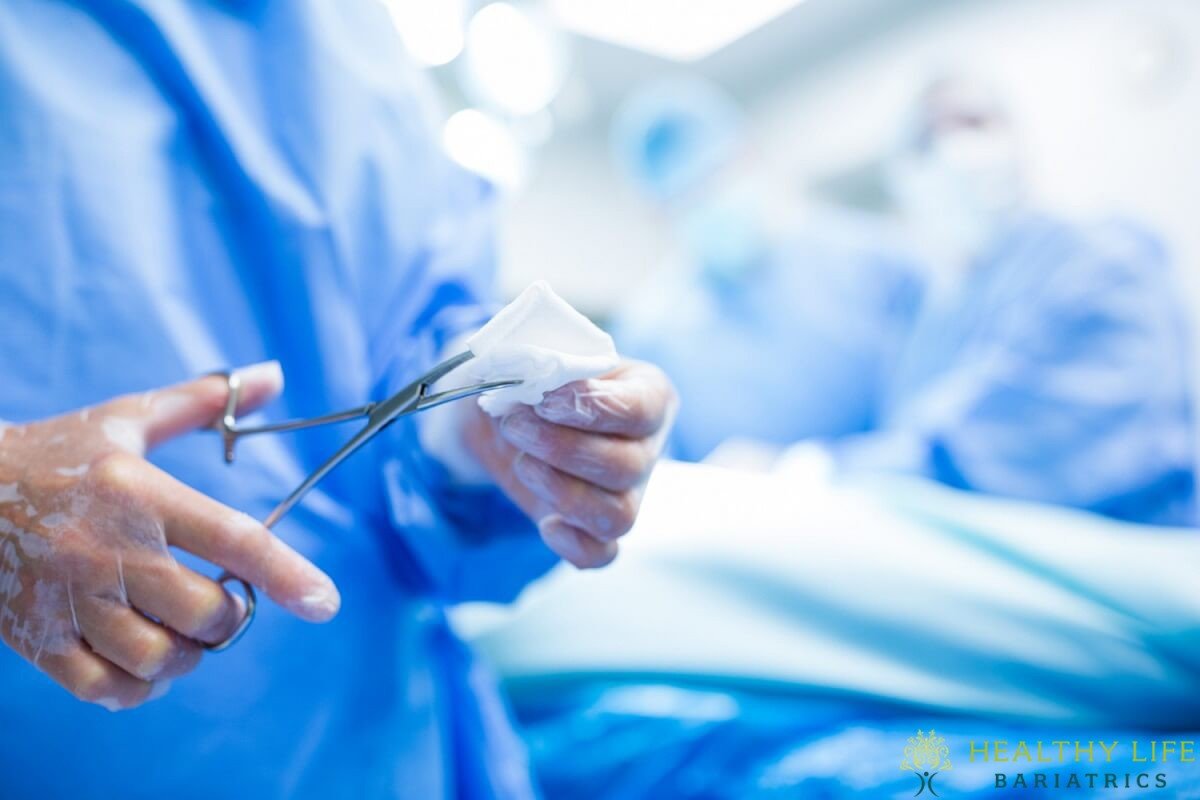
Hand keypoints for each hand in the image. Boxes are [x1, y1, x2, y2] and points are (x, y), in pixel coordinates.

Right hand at [0, 363, 339, 710]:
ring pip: (159, 658)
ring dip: (186, 656)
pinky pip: (106, 688)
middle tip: (219, 603)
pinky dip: (138, 687)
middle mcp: (109, 549)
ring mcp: (70, 598)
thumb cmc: (56, 453)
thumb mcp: (127, 417)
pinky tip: (140, 661)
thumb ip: (202, 401)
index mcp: (140, 494)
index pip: (233, 539)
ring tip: (179, 633)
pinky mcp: (38, 638)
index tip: (325, 603)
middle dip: (228, 618)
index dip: (288, 575)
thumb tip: (273, 375)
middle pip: (204, 613)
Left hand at [465, 360, 676, 567]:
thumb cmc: (536, 376)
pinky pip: (601, 555)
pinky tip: (545, 523)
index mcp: (649, 395)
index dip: (592, 408)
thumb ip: (541, 358)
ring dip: (561, 491)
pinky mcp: (596, 530)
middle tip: (514, 424)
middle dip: (561, 448)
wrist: (507, 414)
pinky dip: (573, 546)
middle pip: (626, 466)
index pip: (642, 409)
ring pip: (618, 516)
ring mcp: (628, 493)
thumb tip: (526, 377)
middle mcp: (647, 448)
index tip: (544, 400)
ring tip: (522, 462)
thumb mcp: (541, 352)